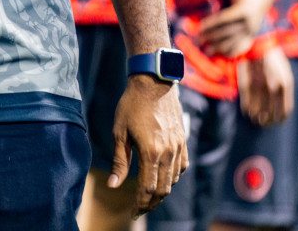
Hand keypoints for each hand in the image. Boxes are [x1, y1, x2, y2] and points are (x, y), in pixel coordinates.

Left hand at [110, 75, 187, 215]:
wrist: (153, 83)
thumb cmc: (131, 105)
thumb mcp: (119, 132)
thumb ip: (119, 161)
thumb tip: (113, 185)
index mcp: (151, 152)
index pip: (147, 188)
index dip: (140, 204)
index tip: (133, 213)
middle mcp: (168, 153)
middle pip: (163, 189)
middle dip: (151, 203)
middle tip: (140, 209)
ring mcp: (178, 147)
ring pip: (173, 180)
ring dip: (162, 192)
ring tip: (149, 196)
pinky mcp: (183, 141)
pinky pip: (182, 167)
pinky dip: (173, 177)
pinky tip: (163, 178)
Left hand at [197, 0, 273, 57]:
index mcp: (243, 11)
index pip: (224, 19)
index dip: (211, 24)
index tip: (199, 28)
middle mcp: (249, 23)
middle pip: (227, 32)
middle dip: (211, 37)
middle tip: (197, 41)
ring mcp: (251, 31)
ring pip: (234, 42)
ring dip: (219, 48)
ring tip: (205, 52)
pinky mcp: (252, 36)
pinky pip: (241, 46)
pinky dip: (231, 52)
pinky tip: (220, 55)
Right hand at [237, 47, 293, 125]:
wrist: (257, 41)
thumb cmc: (272, 56)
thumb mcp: (284, 71)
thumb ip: (283, 87)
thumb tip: (280, 103)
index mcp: (286, 84)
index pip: (285, 110)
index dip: (280, 119)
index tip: (277, 121)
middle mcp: (273, 87)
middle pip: (271, 113)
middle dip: (268, 121)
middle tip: (265, 123)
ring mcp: (258, 85)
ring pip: (258, 110)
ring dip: (257, 117)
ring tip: (256, 120)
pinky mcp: (246, 82)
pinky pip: (246, 102)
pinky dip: (247, 110)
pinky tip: (247, 113)